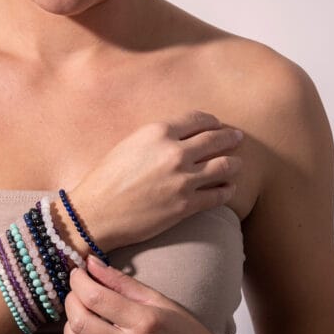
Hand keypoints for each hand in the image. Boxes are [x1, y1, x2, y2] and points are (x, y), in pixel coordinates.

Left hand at [62, 254, 226, 333]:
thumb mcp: (161, 301)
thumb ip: (122, 282)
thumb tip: (90, 263)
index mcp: (145, 322)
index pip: (96, 298)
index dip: (78, 282)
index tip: (76, 274)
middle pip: (80, 323)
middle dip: (70, 301)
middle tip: (76, 293)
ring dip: (69, 329)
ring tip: (78, 317)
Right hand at [68, 110, 243, 251]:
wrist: (96, 213)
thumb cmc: (106, 179)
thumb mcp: (130, 145)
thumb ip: (157, 138)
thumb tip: (180, 137)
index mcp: (158, 132)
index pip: (198, 119)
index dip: (212, 122)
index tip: (217, 125)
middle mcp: (174, 152)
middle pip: (216, 140)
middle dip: (230, 138)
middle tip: (237, 139)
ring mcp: (183, 179)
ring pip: (224, 166)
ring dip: (234, 164)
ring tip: (237, 165)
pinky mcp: (186, 205)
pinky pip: (219, 195)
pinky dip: (228, 190)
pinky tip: (229, 189)